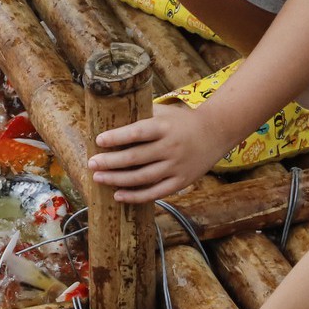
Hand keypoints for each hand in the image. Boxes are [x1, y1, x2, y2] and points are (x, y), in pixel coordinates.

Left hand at [90, 101, 231, 203]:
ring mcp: (176, 166)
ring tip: (98, 178)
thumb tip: (109, 114)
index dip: (117, 137)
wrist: (216, 132)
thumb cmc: (182, 121)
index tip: (99, 140)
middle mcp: (170, 147)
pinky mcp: (181, 181)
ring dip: (117, 179)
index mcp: (164, 127)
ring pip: (142, 178)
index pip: (137, 132)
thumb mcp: (164, 112)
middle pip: (135, 158)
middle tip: (92, 163)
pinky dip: (135, 196)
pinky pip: (155, 192)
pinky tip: (118, 195)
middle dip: (110, 162)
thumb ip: (141, 114)